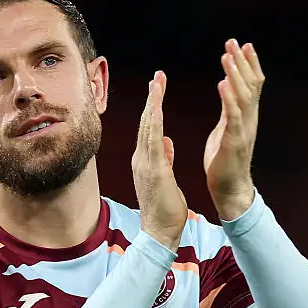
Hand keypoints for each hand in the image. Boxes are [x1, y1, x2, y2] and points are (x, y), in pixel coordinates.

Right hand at [132, 71, 187, 250]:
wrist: (160, 231)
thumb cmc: (165, 210)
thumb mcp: (166, 179)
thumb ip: (165, 159)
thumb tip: (166, 142)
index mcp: (146, 161)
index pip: (150, 129)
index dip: (154, 107)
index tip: (159, 89)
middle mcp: (141, 159)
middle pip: (146, 122)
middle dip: (152, 98)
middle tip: (158, 76)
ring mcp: (145, 163)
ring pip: (148, 126)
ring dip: (153, 103)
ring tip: (157, 82)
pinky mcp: (153, 169)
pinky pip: (153, 139)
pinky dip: (155, 121)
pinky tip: (159, 106)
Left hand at [204, 39, 264, 220]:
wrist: (229, 189)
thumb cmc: (224, 162)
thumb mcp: (226, 129)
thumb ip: (229, 110)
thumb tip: (228, 91)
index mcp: (245, 116)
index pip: (251, 84)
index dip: (248, 64)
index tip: (243, 45)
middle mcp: (249, 119)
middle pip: (250, 84)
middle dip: (242, 62)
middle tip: (234, 41)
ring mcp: (244, 129)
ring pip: (243, 96)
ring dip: (235, 74)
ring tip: (227, 56)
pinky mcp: (235, 141)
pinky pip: (233, 116)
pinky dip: (229, 98)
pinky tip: (223, 83)